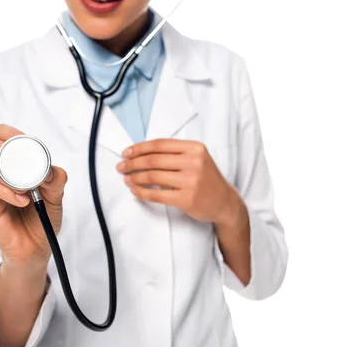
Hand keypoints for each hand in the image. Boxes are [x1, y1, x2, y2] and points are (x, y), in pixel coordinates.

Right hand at [0, 124, 67, 267]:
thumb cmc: (42, 217)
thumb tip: (52, 170)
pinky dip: (7, 192)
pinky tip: (22, 200)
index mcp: (12, 161)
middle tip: (9, 155)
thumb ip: (56, 181)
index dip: (7, 132)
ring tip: (23, 186)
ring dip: (2, 171)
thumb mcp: (56, 197)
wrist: (36, 246)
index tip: (24, 142)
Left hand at [116, 139, 240, 227]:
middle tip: (121, 167)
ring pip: (153, 177)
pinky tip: (135, 190)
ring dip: (135, 178)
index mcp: (194, 148)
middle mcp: (194, 162)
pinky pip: (157, 194)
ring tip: (127, 179)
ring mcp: (191, 181)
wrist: (224, 202)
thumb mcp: (196, 158)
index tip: (126, 153)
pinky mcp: (186, 198)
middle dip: (133, 163)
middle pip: (154, 160)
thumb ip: (174, 153)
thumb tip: (139, 153)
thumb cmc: (206, 179)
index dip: (139, 148)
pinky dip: (142, 192)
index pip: (160, 144)